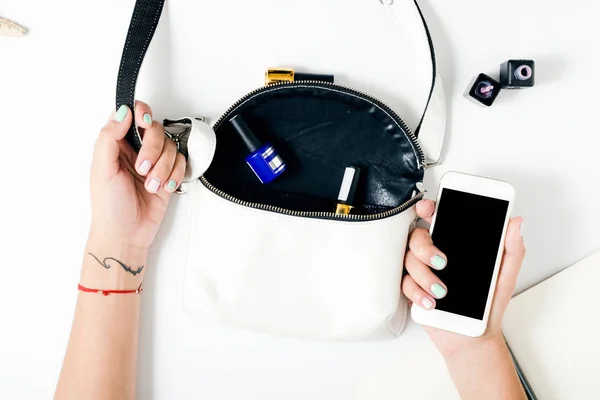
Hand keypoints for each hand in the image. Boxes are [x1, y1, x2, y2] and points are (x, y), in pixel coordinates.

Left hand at [89, 101, 185, 251]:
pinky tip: (163, 187)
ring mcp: (154, 163)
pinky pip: (181, 163)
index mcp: (116, 145)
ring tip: (150, 185)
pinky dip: (175, 175)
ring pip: (171, 147)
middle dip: (153, 149)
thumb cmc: (109, 208)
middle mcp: (135, 151)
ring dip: (163, 167)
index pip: (131, 115)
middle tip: (142, 169)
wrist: (126, 235)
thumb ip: (109, 137)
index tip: (143, 125)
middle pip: (155, 130)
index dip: (141, 114)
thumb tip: (123, 112)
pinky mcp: (168, 175)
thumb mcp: (102, 169)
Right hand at [402, 199, 525, 357]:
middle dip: (426, 248)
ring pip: (410, 261)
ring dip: (425, 276)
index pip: (437, 218)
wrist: (474, 338)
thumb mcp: (505, 275)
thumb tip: (516, 223)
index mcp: (455, 245)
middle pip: (417, 237)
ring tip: (442, 292)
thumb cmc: (488, 305)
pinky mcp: (413, 290)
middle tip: (442, 262)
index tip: (427, 208)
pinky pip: (405, 284)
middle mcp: (436, 255)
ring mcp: (422, 272)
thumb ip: (511, 248)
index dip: (428, 209)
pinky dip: (418, 293)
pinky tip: (432, 302)